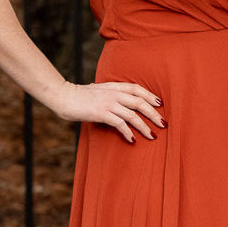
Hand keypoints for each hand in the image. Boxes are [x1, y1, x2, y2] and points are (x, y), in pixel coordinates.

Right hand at [49, 81, 164, 142]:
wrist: (63, 96)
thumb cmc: (78, 95)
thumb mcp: (97, 90)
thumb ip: (109, 93)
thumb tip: (117, 100)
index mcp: (114, 86)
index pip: (137, 88)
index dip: (150, 96)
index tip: (160, 104)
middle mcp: (114, 93)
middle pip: (140, 102)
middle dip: (154, 114)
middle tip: (164, 124)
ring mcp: (108, 103)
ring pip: (133, 115)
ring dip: (145, 126)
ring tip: (153, 136)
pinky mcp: (102, 113)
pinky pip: (120, 124)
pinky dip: (128, 132)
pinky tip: (133, 140)